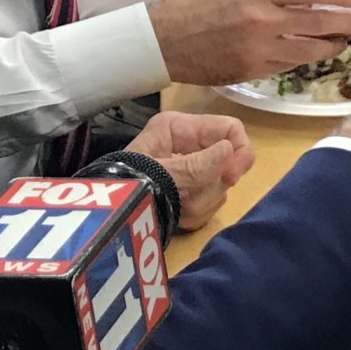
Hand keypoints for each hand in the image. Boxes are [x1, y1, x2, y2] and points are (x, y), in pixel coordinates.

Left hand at [121, 109, 254, 228]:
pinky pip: (210, 203)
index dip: (238, 151)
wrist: (112, 221)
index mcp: (179, 128)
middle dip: (210, 184)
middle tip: (191, 197)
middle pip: (228, 161)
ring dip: (200, 201)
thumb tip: (229, 150)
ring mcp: (190, 170)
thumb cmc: (134, 187)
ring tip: (177, 208)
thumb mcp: (166, 174)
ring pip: (220, 186)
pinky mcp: (190, 192)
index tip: (232, 177)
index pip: (230, 128)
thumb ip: (200, 164)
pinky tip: (178, 216)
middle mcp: (187, 145)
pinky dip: (195, 213)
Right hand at [147, 0, 350, 86]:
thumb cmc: (200, 10)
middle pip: (317, 21)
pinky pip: (289, 66)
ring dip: (330, 46)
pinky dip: (305, 61)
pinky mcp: (253, 70)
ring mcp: (258, 47)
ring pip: (309, 50)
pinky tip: (316, 56)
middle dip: (344, 23)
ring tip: (344, 42)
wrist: (166, 40)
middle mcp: (261, 18)